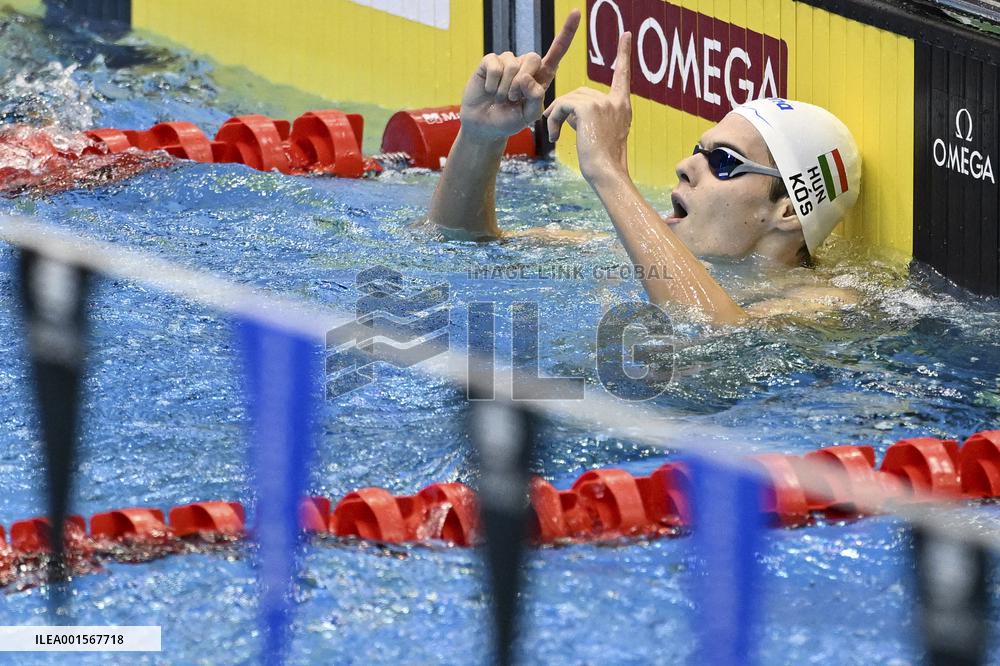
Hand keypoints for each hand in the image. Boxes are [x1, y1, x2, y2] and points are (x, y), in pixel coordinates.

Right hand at [460, 10, 580, 141]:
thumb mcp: (530, 115)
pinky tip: (490, 90)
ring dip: (506, 87)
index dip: (566, 33)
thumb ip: (537, 98)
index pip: (556, 52)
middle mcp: (525, 66)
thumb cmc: (509, 120)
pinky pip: (495, 66)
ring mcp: (507, 62)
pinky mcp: (490, 62)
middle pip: (533, 58)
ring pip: (513, 65)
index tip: (576, 13)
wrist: (485, 126)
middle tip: (513, 99)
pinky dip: (493, 83)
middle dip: (523, 82)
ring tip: (501, 98)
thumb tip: (526, 77)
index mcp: (540, 77)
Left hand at [544, 32, 632, 183]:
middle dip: (565, 108)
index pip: (623, 75)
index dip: (624, 54)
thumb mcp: (602, 135)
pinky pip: (563, 105)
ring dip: (557, 115)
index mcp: (623, 106)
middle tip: (553, 126)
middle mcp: (616, 101)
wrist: (606, 174)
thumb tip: (571, 108)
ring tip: (554, 135)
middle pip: (581, 91)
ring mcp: (603, 103)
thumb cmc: (603, 163)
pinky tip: (554, 136)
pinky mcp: (588, 108)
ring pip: (569, 99)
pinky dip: (554, 119)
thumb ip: (593, 116)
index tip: (626, 35)